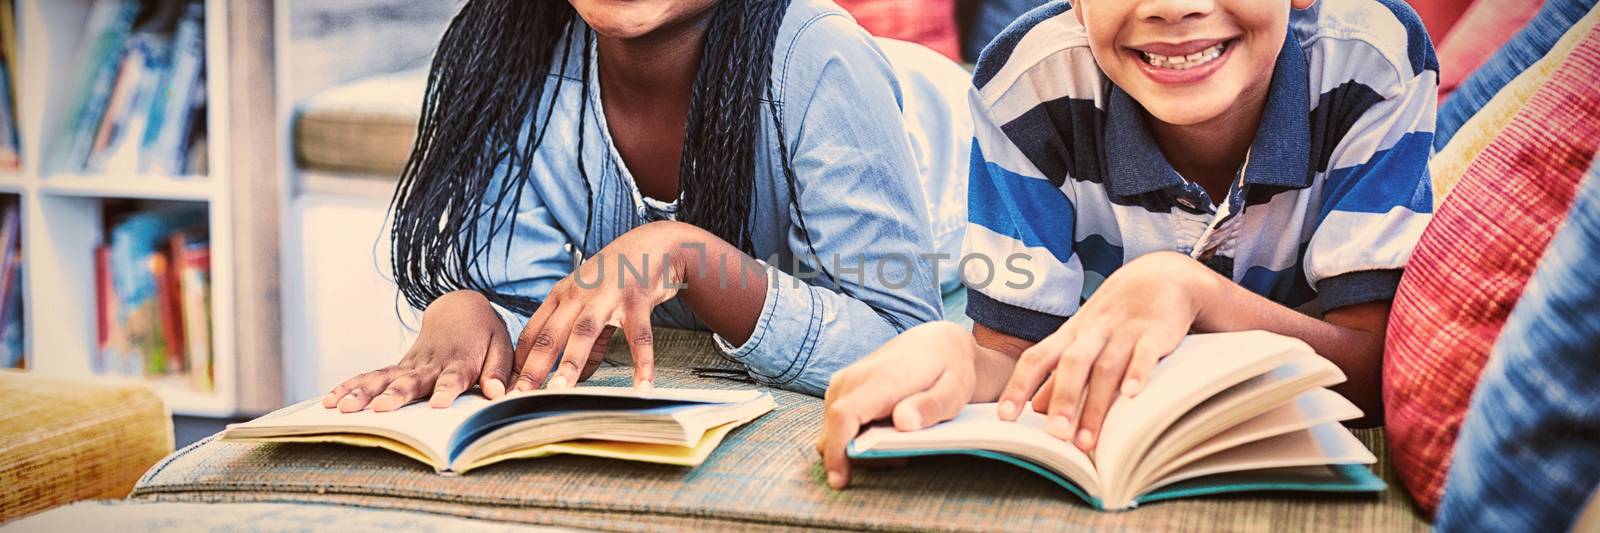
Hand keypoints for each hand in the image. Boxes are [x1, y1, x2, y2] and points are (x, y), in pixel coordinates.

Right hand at [322, 290, 512, 411]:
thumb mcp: (501, 349)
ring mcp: (411, 364)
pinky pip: (372, 375)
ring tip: (344, 407)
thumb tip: (498, 393)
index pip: (454, 377)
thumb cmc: (485, 335)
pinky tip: (330, 400)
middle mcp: (432, 363)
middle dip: (396, 395)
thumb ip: (499, 371)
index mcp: (461, 361)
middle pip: (412, 380)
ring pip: (384, 377)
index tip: (439, 403)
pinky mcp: (399, 367)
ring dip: (364, 392)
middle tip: (380, 409)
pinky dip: (351, 385)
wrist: (461, 309)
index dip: (448, 389)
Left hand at [511, 221, 688, 391]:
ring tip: (560, 391)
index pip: (533, 332)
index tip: (510, 388)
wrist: (653, 244)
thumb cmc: (618, 277)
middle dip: (534, 367)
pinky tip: (642, 387)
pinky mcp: (637, 300)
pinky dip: (642, 363)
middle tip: (520, 395)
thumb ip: (588, 342)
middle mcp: (579, 294)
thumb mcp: (593, 303)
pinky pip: (639, 336)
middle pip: (551, 334)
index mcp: (562, 295)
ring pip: (584, 332)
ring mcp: (607, 295)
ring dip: (570, 363)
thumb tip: (579, 378)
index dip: (520, 361)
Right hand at [817, 321, 977, 488]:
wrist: (936, 342)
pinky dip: (851, 437)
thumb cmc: (948, 369)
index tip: (840, 480)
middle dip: (854, 457)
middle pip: (834, 430)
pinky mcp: (842, 386)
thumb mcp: (954, 390)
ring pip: (831, 429)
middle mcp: (854, 378)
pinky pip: (835, 422)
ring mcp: (844, 381)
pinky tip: (882, 436)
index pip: (844, 414)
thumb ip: (931, 406)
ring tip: (895, 447)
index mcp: (881, 379)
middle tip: (898, 460)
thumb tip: (903, 422)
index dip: (837, 450)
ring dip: (853, 447)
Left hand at [997, 251, 1217, 450]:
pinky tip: (1131, 395)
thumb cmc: (1113, 317)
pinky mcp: (1155, 332)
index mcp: (1069, 335)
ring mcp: (1123, 331)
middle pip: (1071, 364)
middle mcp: (1092, 332)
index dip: (1018, 386)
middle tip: (1054, 437)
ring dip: (1096, 404)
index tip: (1004, 418)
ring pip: (1105, 367)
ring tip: (1086, 442)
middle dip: (1062, 401)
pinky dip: (1138, 372)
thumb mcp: (1081, 340)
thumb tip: (1034, 410)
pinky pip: (1145, 353)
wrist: (1159, 276)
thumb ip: (1059, 374)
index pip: (1036, 359)